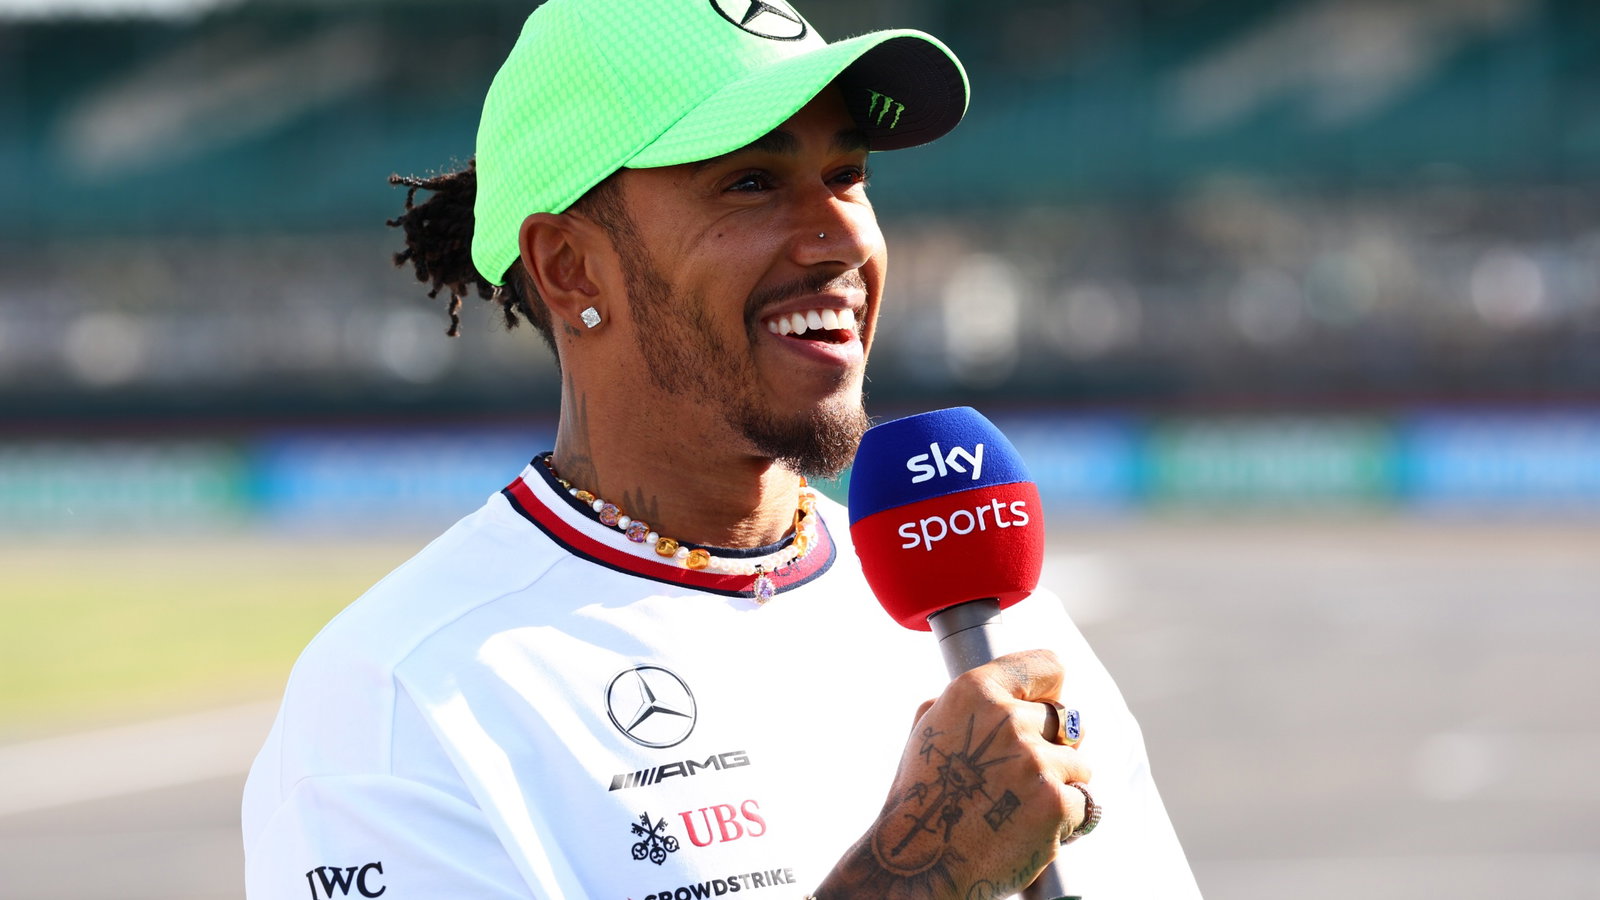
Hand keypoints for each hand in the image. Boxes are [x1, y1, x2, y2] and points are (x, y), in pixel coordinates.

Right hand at [817, 649, 1090, 899]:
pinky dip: (1064, 822)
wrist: (919, 861)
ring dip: (1059, 787)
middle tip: (1018, 778)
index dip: (1050, 688)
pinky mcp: (1055, 803)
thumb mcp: (928, 729)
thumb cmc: (921, 798)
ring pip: (1079, 765)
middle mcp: (1008, 719)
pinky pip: (1084, 804)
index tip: (1044, 704)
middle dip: (1052, 747)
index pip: (1046, 666)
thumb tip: (1003, 689)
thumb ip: (967, 701)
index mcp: (975, 692)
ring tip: (1019, 808)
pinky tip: (1028, 830)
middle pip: (1065, 720)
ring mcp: (1035, 762)